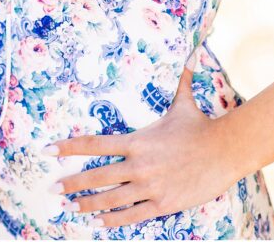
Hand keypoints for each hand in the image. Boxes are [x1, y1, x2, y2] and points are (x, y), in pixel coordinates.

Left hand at [45, 62, 238, 228]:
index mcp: (138, 140)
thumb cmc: (201, 126)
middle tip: (53, 189)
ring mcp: (149, 187)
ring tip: (71, 208)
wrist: (225, 151)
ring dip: (87, 204)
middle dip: (72, 183)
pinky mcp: (162, 204)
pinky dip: (113, 219)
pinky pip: (131, 215)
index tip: (48, 150)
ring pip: (110, 199)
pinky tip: (100, 221)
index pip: (95, 144)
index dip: (69, 147)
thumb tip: (191, 51)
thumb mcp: (184, 102)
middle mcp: (139, 165)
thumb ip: (182, 79)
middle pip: (96, 176)